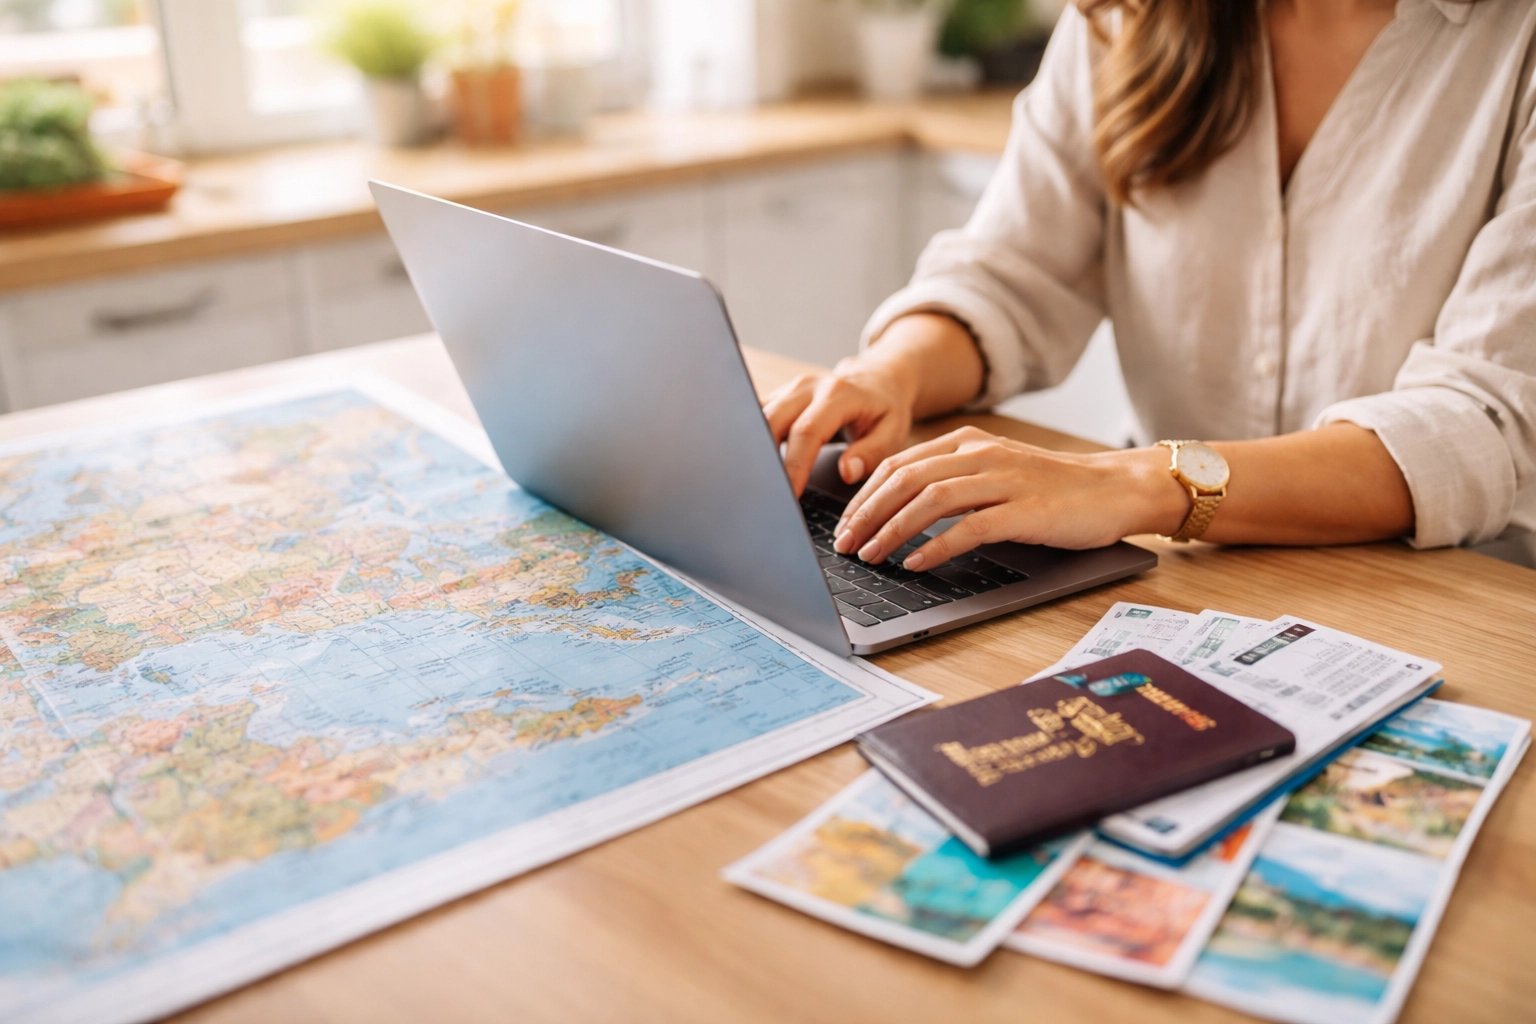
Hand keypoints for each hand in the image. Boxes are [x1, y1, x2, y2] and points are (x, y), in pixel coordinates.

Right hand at [761, 358, 917, 496]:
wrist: (875, 379)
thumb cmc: (884, 409)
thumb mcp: (893, 431)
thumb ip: (872, 452)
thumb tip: (847, 472)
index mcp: (837, 395)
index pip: (807, 431)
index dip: (795, 464)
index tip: (790, 494)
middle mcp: (808, 387)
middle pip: (772, 421)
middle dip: (765, 460)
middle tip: (766, 494)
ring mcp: (789, 389)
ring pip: (757, 417)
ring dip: (754, 450)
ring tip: (757, 482)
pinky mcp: (779, 396)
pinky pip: (756, 416)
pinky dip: (752, 440)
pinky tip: (754, 465)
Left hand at [831, 426, 1189, 567]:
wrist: (1115, 489)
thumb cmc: (1051, 489)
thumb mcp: (994, 471)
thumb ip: (951, 480)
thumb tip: (896, 510)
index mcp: (967, 441)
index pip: (898, 464)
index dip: (864, 496)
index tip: (844, 525)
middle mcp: (981, 454)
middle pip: (905, 479)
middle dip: (867, 515)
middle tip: (845, 545)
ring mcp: (1004, 480)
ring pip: (930, 500)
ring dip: (892, 531)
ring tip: (871, 556)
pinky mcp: (1025, 510)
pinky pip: (969, 528)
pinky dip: (936, 547)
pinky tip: (915, 564)